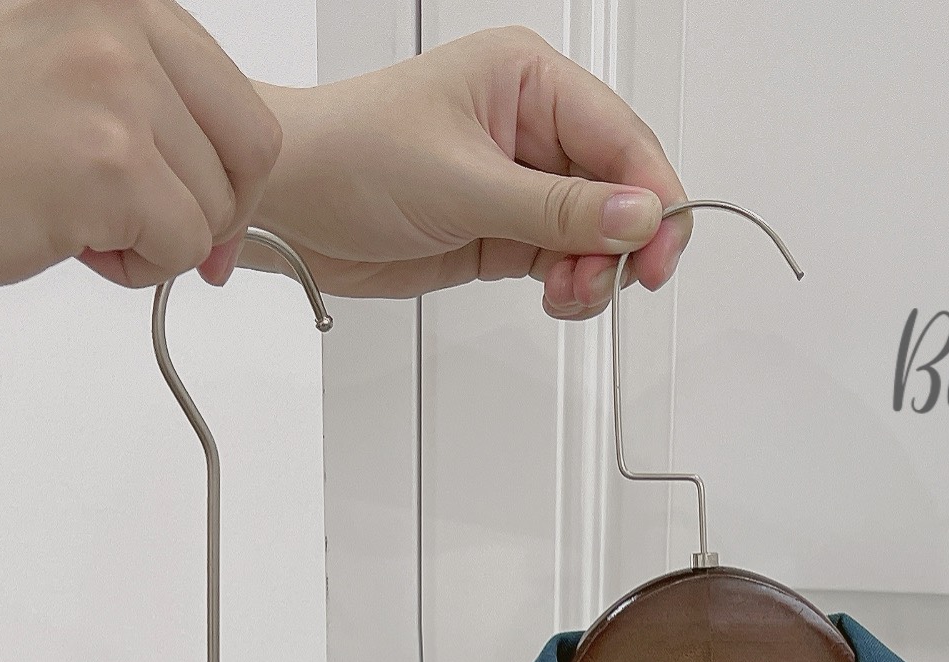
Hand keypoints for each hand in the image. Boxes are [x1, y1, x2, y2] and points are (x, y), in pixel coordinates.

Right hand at [0, 0, 282, 295]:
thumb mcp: (33, 58)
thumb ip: (118, 86)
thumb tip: (198, 153)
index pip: (224, 85)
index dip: (222, 164)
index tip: (199, 206)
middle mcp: (117, 19)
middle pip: (249, 143)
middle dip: (218, 208)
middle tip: (165, 242)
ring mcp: (118, 86)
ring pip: (215, 205)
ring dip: (160, 240)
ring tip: (79, 231)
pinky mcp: (114, 162)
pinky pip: (181, 246)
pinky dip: (140, 270)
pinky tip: (72, 248)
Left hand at [255, 28, 687, 320]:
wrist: (288, 202)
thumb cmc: (349, 156)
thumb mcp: (463, 182)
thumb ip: (557, 208)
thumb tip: (637, 216)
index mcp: (527, 80)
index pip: (621, 137)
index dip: (653, 195)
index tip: (661, 249)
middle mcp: (531, 127)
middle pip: (619, 189)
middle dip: (622, 242)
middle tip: (611, 281)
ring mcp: (519, 182)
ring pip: (595, 233)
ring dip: (594, 272)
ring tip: (567, 292)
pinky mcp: (503, 230)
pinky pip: (563, 260)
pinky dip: (569, 286)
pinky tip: (553, 294)